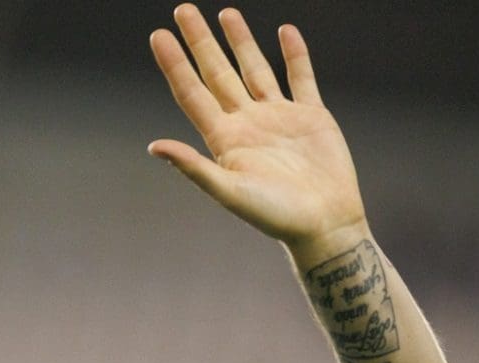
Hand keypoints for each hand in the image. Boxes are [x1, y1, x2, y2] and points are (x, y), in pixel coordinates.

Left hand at [150, 4, 367, 256]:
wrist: (325, 225)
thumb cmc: (276, 216)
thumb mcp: (230, 192)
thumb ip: (193, 168)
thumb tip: (154, 147)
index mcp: (225, 139)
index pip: (192, 92)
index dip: (174, 64)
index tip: (158, 35)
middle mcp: (248, 123)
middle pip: (217, 73)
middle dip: (200, 42)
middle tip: (182, 9)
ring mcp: (279, 117)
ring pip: (254, 70)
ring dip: (240, 42)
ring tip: (225, 14)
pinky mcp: (311, 116)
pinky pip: (300, 77)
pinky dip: (294, 54)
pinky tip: (285, 32)